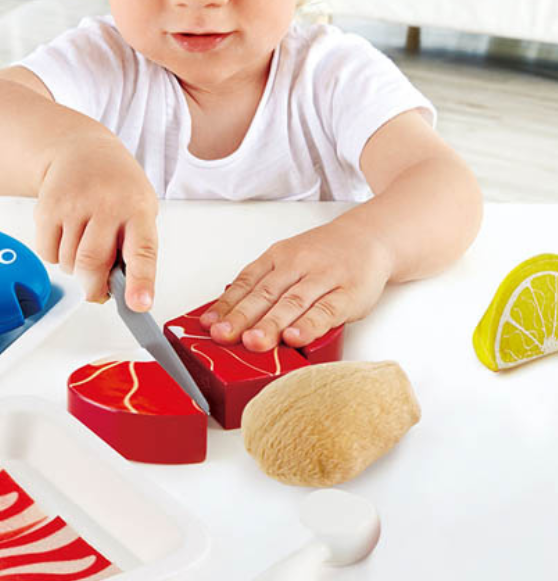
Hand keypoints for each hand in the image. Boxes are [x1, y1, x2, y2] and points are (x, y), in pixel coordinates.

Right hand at [34, 133, 158, 309]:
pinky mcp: (47, 208)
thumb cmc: (117, 186)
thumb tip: (117, 292)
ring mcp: (74, 205)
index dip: (141, 282)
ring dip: (75, 269)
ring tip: (84, 245)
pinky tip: (66, 235)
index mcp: (138, 209)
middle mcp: (106, 205)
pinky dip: (56, 257)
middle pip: (92, 264)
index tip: (139, 304)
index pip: (142, 250)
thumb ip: (133, 248)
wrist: (82, 149)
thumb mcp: (140, 209)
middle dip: (93, 288)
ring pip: (68, 264)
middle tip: (98, 290)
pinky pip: (47, 254)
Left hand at [199, 217, 393, 351]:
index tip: (208, 324)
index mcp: (278, 257)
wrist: (371, 238)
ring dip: (271, 324)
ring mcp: (324, 279)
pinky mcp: (349, 294)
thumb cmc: (324, 255)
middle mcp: (298, 265)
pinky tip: (295, 338)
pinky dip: (310, 325)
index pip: (247, 282)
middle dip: (242, 317)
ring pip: (293, 302)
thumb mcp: (290, 260)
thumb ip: (263, 285)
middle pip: (265, 294)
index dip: (226, 304)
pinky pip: (327, 311)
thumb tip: (226, 314)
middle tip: (223, 336)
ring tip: (254, 342)